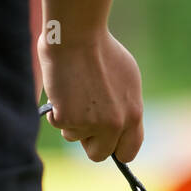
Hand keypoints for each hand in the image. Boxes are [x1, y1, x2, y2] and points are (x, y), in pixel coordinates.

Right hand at [39, 30, 143, 162]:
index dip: (116, 150)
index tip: (108, 146)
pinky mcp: (67, 119)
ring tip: (74, 94)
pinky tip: (63, 90)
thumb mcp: (127, 80)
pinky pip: (59, 125)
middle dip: (90, 142)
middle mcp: (114, 124)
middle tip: (84, 124)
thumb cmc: (101, 51)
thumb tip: (119, 129)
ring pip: (75, 138)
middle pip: (99, 154)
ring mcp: (90, 124)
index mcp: (133, 114)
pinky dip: (57, 111)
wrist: (77, 36)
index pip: (129, 151)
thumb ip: (125, 108)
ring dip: (72, 122)